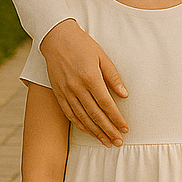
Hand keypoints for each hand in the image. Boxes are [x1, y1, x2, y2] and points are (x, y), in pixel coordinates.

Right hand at [40, 18, 128, 146]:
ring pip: (83, 118)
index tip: (125, 128)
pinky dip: (80, 124)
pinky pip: (69, 114)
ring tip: (106, 142)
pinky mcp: (58, 94)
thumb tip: (124, 95)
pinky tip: (88, 131)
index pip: (106, 104)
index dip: (116, 118)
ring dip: (96, 132)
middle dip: (108, 130)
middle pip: (96, 115)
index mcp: (90, 78)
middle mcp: (77, 88)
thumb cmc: (82, 45)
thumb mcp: (102, 56)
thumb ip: (113, 76)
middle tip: (118, 142)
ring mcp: (66, 92)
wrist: (56, 39)